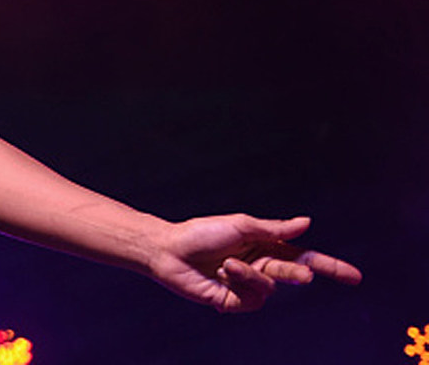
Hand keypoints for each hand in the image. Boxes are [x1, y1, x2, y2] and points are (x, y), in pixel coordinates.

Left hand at [150, 214, 361, 312]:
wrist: (169, 251)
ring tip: (225, 264)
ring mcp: (249, 286)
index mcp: (265, 247)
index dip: (330, 267)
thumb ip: (275, 229)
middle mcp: (261, 267)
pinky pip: (253, 298)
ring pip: (271, 287)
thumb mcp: (241, 226)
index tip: (355, 277)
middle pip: (295, 274)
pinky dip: (239, 283)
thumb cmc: (201, 232)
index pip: (304, 258)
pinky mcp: (236, 301)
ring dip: (250, 273)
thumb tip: (307, 223)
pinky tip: (220, 274)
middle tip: (304, 274)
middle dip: (300, 274)